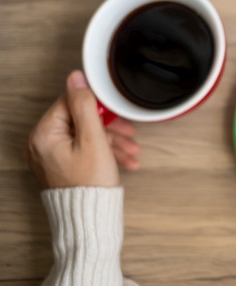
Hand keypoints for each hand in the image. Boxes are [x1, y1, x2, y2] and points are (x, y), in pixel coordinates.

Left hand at [25, 70, 140, 188]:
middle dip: (109, 128)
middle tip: (129, 132)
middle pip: (79, 121)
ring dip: (111, 142)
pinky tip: (124, 160)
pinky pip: (83, 151)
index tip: (116, 112)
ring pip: (84, 137)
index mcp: (43, 134)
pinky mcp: (61, 167)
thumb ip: (85, 106)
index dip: (97, 106)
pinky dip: (103, 153)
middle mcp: (41, 145)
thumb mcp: (93, 139)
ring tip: (132, 151)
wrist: (90, 220)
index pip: (70, 103)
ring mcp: (50, 157)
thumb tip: (76, 78)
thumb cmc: (90, 185)